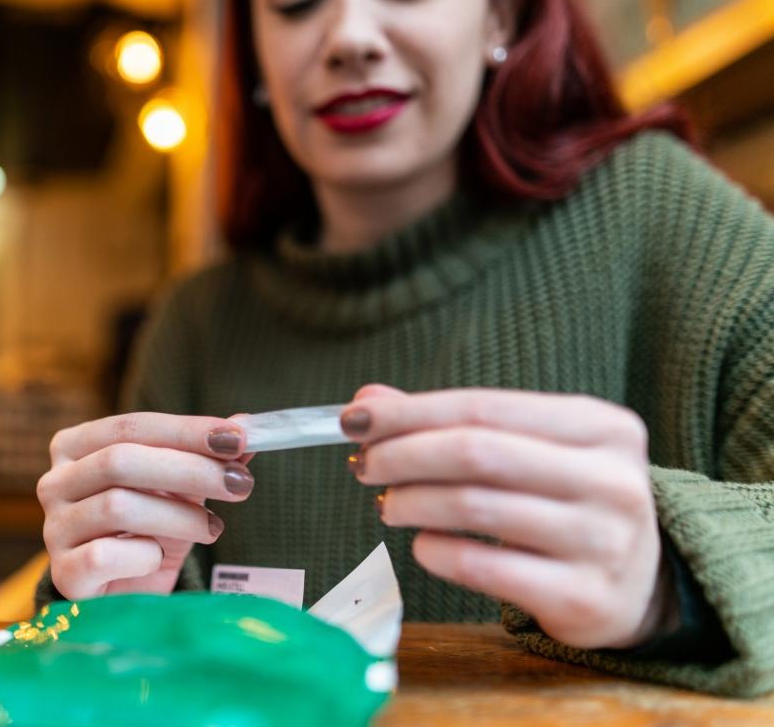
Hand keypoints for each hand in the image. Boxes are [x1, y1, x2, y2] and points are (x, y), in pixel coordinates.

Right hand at [39, 413, 254, 599]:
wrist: (124, 599)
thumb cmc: (148, 534)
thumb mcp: (180, 491)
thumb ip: (207, 456)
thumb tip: (246, 424)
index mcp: (75, 447)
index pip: (131, 426)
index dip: (186, 430)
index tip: (238, 437)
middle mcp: (54, 482)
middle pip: (121, 461)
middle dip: (190, 470)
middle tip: (240, 484)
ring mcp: (54, 529)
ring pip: (118, 506)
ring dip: (179, 516)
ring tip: (213, 528)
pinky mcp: (64, 574)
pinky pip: (106, 555)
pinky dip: (145, 555)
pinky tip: (159, 559)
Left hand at [342, 385, 671, 649]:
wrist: (643, 588)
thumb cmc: (567, 501)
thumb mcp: (531, 450)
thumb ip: (454, 422)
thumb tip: (368, 399)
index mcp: (602, 427)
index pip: (483, 407)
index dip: (409, 412)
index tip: (355, 419)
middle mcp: (612, 480)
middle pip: (475, 452)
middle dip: (403, 454)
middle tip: (365, 465)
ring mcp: (603, 542)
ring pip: (473, 507)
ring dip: (410, 502)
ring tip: (389, 504)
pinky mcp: (582, 598)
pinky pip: (482, 567)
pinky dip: (434, 551)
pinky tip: (422, 544)